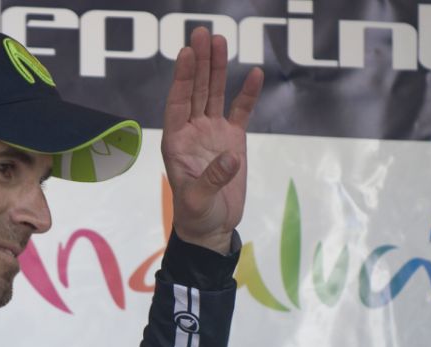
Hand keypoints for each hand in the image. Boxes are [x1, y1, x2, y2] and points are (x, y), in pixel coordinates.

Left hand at [161, 27, 263, 253]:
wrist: (212, 227)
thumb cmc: (197, 215)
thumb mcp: (198, 201)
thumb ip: (211, 179)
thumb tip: (230, 157)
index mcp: (176, 141)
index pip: (178, 103)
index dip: (183, 79)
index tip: (186, 53)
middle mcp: (192, 131)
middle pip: (196, 90)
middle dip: (198, 62)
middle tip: (202, 33)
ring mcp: (212, 133)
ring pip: (214, 95)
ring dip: (216, 69)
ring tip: (219, 40)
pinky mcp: (232, 140)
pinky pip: (240, 112)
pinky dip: (247, 94)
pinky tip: (254, 74)